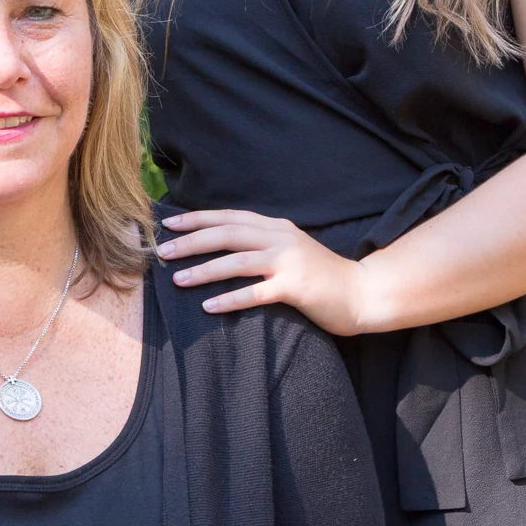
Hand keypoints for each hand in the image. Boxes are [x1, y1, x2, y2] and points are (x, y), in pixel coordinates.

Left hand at [157, 208, 383, 334]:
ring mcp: (289, 262)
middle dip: (191, 241)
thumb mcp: (290, 250)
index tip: (169, 224)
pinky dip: (230, 299)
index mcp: (277, 227)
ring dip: (204, 270)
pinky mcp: (296, 287)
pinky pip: (255, 293)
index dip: (197, 218)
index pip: (229, 217)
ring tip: (178, 279)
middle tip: (162, 251)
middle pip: (227, 234)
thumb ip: (263, 244)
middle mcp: (281, 238)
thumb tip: (223, 246)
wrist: (362, 292)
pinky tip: (208, 308)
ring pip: (237, 261)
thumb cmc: (321, 276)